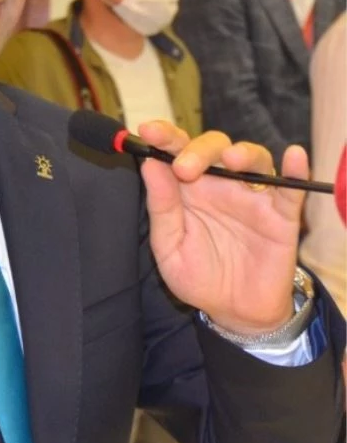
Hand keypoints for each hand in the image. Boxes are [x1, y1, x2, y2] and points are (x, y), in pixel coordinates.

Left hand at [137, 121, 306, 333]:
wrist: (234, 311)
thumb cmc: (200, 276)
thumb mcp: (170, 247)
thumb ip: (161, 208)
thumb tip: (149, 164)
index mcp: (189, 190)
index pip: (177, 151)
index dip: (164, 136)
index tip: (148, 131)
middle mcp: (221, 185)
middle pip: (214, 148)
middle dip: (198, 150)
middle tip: (184, 168)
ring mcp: (252, 198)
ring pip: (252, 158)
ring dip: (242, 153)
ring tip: (230, 161)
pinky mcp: (281, 216)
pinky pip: (292, 188)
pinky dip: (295, 169)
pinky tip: (293, 156)